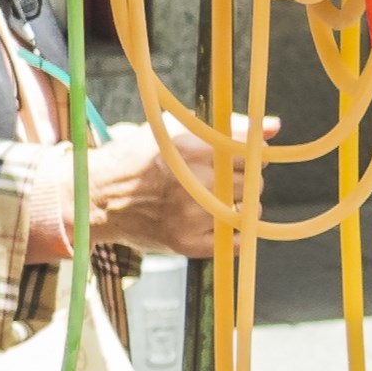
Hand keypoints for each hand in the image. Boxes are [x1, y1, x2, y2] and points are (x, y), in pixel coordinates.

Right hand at [28, 116, 270, 264]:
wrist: (96, 198)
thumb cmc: (136, 159)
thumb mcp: (174, 131)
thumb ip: (226, 128)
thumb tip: (275, 126)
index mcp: (191, 150)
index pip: (250, 153)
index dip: (247, 155)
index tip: (234, 158)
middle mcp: (194, 183)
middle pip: (254, 182)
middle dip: (244, 179)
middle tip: (221, 180)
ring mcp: (191, 216)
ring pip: (249, 211)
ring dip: (240, 205)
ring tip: (213, 200)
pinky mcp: (188, 243)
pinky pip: (235, 241)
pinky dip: (231, 232)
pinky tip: (212, 220)